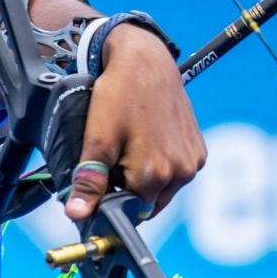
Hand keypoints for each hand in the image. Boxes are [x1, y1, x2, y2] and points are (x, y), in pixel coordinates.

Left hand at [64, 26, 204, 221]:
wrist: (146, 62)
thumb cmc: (121, 95)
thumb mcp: (98, 139)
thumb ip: (89, 182)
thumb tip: (77, 215)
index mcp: (155, 175)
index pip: (128, 211)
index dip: (111, 197)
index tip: (103, 177)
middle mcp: (180, 172)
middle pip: (147, 203)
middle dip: (129, 189)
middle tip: (116, 157)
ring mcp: (192, 162)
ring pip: (163, 189)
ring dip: (147, 179)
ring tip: (132, 146)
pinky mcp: (198, 150)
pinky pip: (177, 172)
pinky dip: (163, 166)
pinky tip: (149, 141)